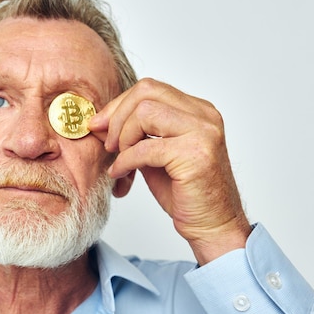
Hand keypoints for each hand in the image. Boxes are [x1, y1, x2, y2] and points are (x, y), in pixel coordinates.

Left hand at [89, 78, 250, 264]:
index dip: (119, 104)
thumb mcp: (156, 155)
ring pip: (145, 113)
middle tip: (107, 143)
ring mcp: (203, 133)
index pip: (150, 88)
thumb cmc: (186, 193)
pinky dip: (125, 160)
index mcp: (197, 110)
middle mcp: (204, 116)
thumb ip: (137, 134)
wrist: (213, 225)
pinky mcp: (194, 155)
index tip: (99, 124)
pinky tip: (120, 173)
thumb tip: (102, 122)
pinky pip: (145, 147)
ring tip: (119, 158)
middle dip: (117, 116)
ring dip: (123, 136)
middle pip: (146, 92)